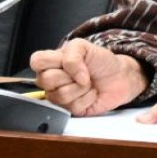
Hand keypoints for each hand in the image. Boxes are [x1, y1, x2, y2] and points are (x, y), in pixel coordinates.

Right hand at [29, 38, 147, 116]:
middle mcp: (52, 80)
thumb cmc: (101, 61)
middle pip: (45, 80)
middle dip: (70, 75)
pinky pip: (72, 107)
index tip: (67, 61)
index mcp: (52, 62)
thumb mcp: (85, 47)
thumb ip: (73, 55)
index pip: (36, 61)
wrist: (120, 77)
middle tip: (82, 73)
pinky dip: (87, 98)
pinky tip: (91, 93)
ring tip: (88, 83)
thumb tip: (71, 75)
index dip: (51, 62)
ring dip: (80, 88)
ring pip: (59, 95)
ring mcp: (60, 96)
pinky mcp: (71, 110)